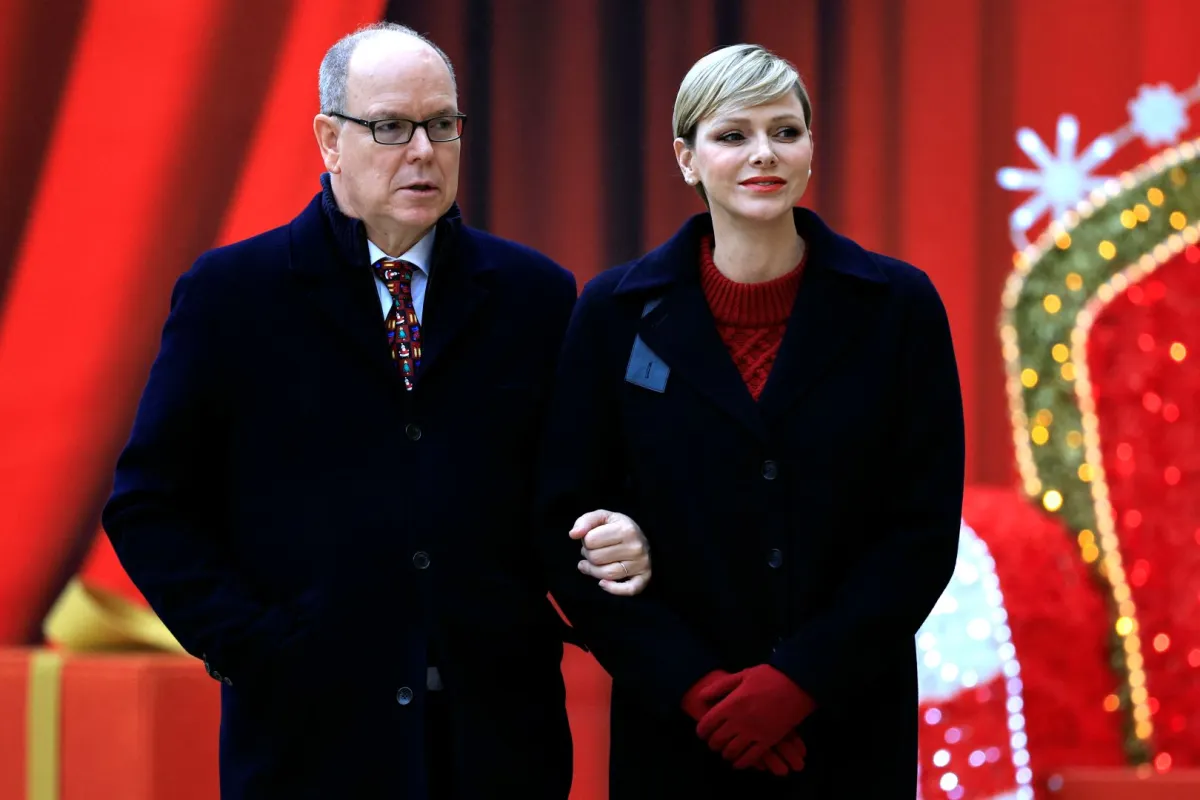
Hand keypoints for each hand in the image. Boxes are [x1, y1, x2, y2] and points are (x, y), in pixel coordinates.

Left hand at [570, 509, 650, 595]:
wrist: (642, 538)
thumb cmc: (619, 528)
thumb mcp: (603, 517)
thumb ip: (585, 521)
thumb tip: (573, 534)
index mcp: (625, 529)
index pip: (590, 540)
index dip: (586, 540)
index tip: (593, 539)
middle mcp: (635, 547)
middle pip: (596, 558)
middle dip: (589, 555)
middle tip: (594, 551)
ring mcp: (641, 564)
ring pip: (606, 575)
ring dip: (594, 571)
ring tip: (592, 564)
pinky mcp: (644, 578)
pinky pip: (628, 590)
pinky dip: (613, 589)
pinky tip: (603, 583)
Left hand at [696, 664, 815, 769]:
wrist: (797, 684)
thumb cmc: (769, 677)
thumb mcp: (742, 675)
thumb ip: (720, 686)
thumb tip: (701, 696)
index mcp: (730, 704)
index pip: (707, 724)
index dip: (702, 731)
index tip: (702, 733)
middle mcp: (739, 721)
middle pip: (718, 740)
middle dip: (712, 743)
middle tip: (713, 742)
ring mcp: (753, 733)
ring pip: (732, 751)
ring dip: (726, 754)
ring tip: (725, 752)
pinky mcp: (768, 741)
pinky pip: (751, 758)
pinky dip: (742, 763)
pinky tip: (738, 762)